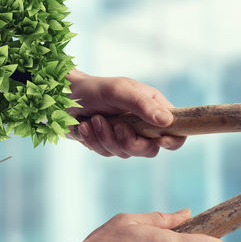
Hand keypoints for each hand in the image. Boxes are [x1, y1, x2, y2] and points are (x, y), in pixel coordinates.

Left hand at [67, 69, 185, 157]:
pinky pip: (106, 153)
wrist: (65, 96)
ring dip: (107, 138)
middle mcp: (142, 124)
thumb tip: (167, 121)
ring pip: (126, 153)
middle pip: (150, 149)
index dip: (173, 140)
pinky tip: (86, 126)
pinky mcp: (108, 144)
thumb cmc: (95, 88)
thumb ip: (142, 105)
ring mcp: (125, 136)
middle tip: (117, 126)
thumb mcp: (119, 91)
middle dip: (130, 141)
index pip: (175, 130)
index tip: (161, 140)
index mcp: (152, 107)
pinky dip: (95, 141)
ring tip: (95, 119)